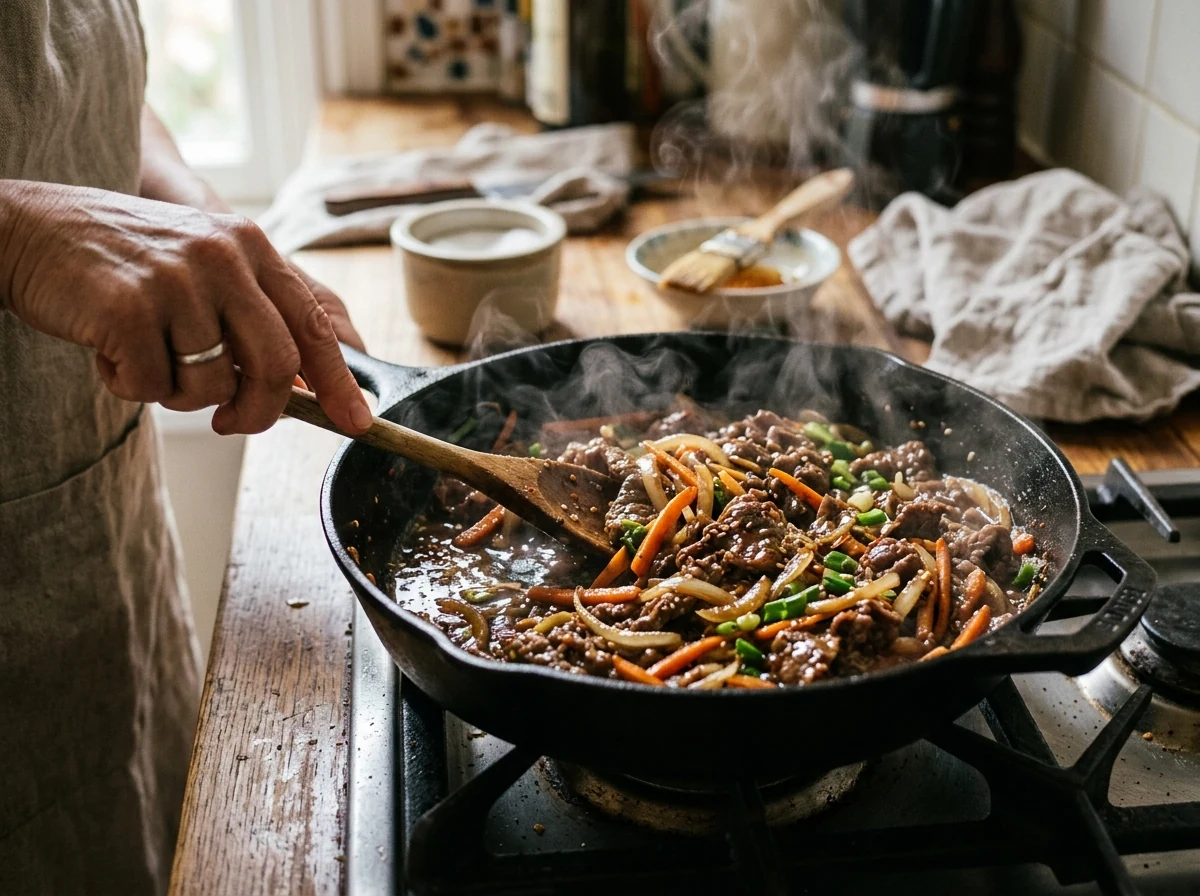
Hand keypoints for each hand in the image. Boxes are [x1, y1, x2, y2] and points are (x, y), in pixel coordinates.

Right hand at [0, 180, 371, 434]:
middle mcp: (221, 256)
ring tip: (145, 356)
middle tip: (230, 423)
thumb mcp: (198, 266)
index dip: (338, 381)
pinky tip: (109, 352)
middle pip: (276, 366)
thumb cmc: (115, 260)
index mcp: (247, 245)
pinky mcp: (129, 309)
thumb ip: (250, 314)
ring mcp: (176, 280)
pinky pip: (155, 388)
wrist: (22, 230)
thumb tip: (301, 385)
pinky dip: (131, 386)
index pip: (311, 323)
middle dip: (259, 412)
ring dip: (178, 394)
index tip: (357, 422)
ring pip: (212, 385)